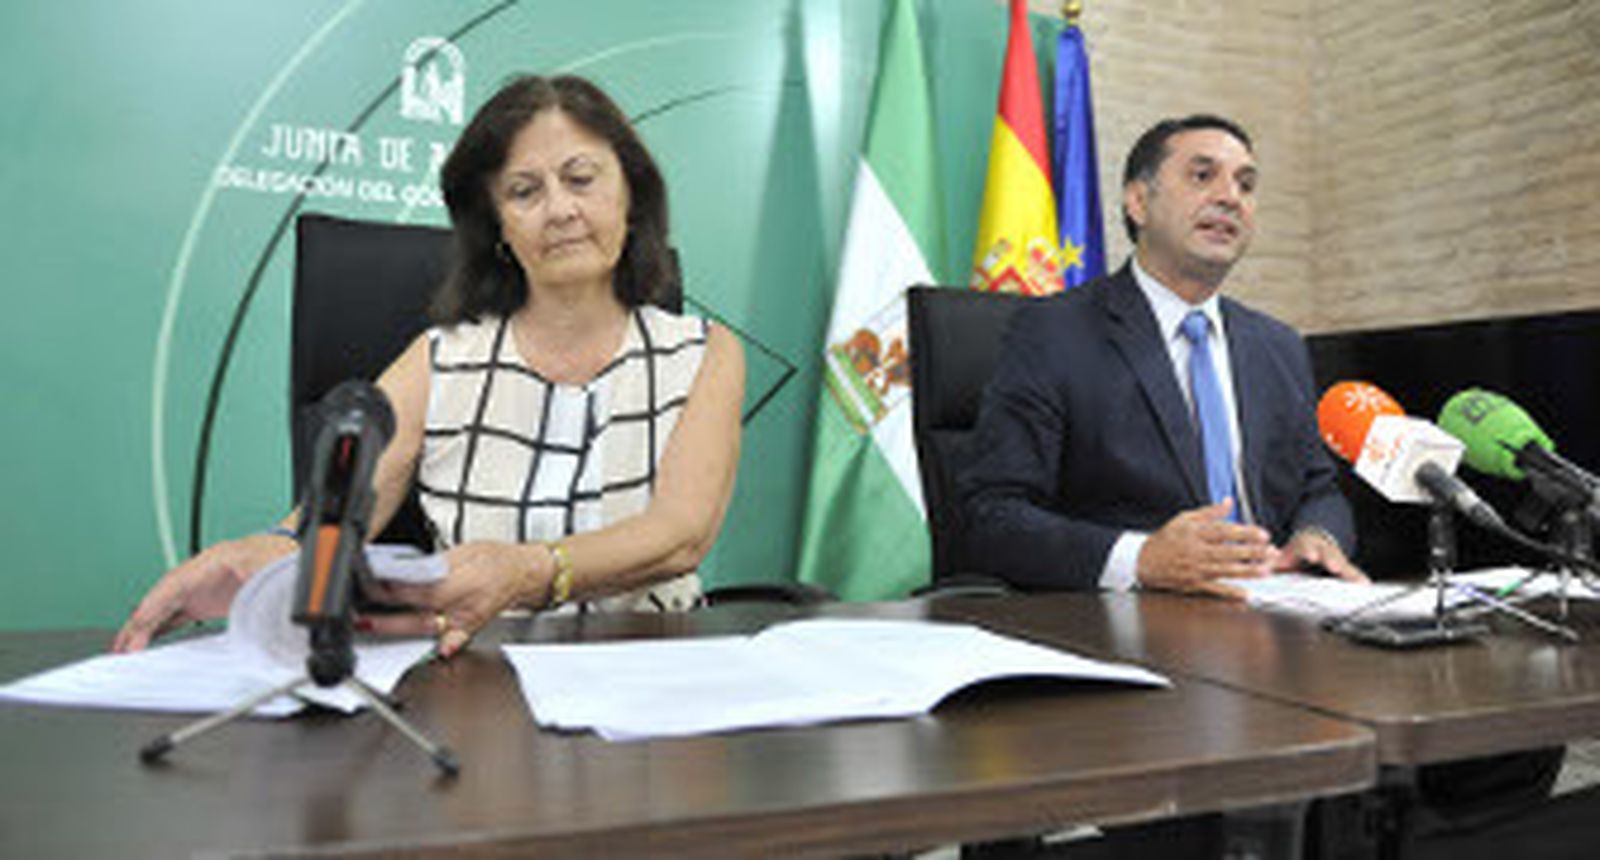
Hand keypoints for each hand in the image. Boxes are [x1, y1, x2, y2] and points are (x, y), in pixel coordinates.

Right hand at [112, 534, 296, 652]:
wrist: (282, 549)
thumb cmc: (275, 555)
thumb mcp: (268, 565)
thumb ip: (258, 579)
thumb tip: (255, 595)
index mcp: (210, 562)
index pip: (174, 585)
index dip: (155, 603)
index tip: (139, 621)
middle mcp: (197, 575)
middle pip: (161, 599)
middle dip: (140, 622)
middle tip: (123, 646)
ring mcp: (197, 589)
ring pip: (162, 609)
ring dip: (143, 628)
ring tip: (124, 648)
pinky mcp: (202, 601)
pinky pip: (173, 615)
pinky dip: (157, 628)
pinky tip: (145, 641)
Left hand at [364, 542, 551, 657]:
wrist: (524, 573)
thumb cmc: (496, 559)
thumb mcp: (463, 550)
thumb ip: (432, 564)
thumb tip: (403, 570)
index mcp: (464, 580)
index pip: (421, 587)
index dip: (394, 588)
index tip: (372, 584)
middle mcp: (465, 604)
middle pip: (419, 614)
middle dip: (387, 616)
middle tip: (363, 615)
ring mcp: (467, 621)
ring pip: (427, 629)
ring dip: (398, 629)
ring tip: (372, 625)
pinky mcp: (468, 629)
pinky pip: (451, 641)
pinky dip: (440, 648)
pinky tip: (425, 651)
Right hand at [1136, 499, 1273, 599]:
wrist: (1144, 561)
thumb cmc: (1166, 539)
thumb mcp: (1184, 519)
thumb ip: (1209, 512)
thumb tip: (1229, 502)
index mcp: (1195, 533)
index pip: (1224, 531)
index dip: (1245, 533)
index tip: (1263, 534)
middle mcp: (1196, 551)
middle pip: (1228, 551)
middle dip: (1252, 552)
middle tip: (1272, 552)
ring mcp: (1195, 569)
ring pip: (1225, 570)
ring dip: (1247, 571)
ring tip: (1266, 570)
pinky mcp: (1193, 584)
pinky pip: (1214, 589)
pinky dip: (1229, 592)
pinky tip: (1245, 593)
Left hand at [1272, 529, 1367, 582]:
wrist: (1309, 541)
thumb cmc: (1292, 553)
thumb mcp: (1280, 555)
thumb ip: (1271, 563)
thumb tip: (1262, 569)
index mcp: (1304, 545)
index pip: (1306, 546)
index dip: (1309, 550)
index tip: (1312, 556)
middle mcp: (1322, 549)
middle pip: (1328, 553)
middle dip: (1332, 560)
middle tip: (1336, 567)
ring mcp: (1334, 557)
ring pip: (1343, 563)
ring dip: (1350, 572)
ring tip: (1359, 582)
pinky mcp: (1344, 567)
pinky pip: (1352, 573)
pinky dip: (1359, 579)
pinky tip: (1367, 586)